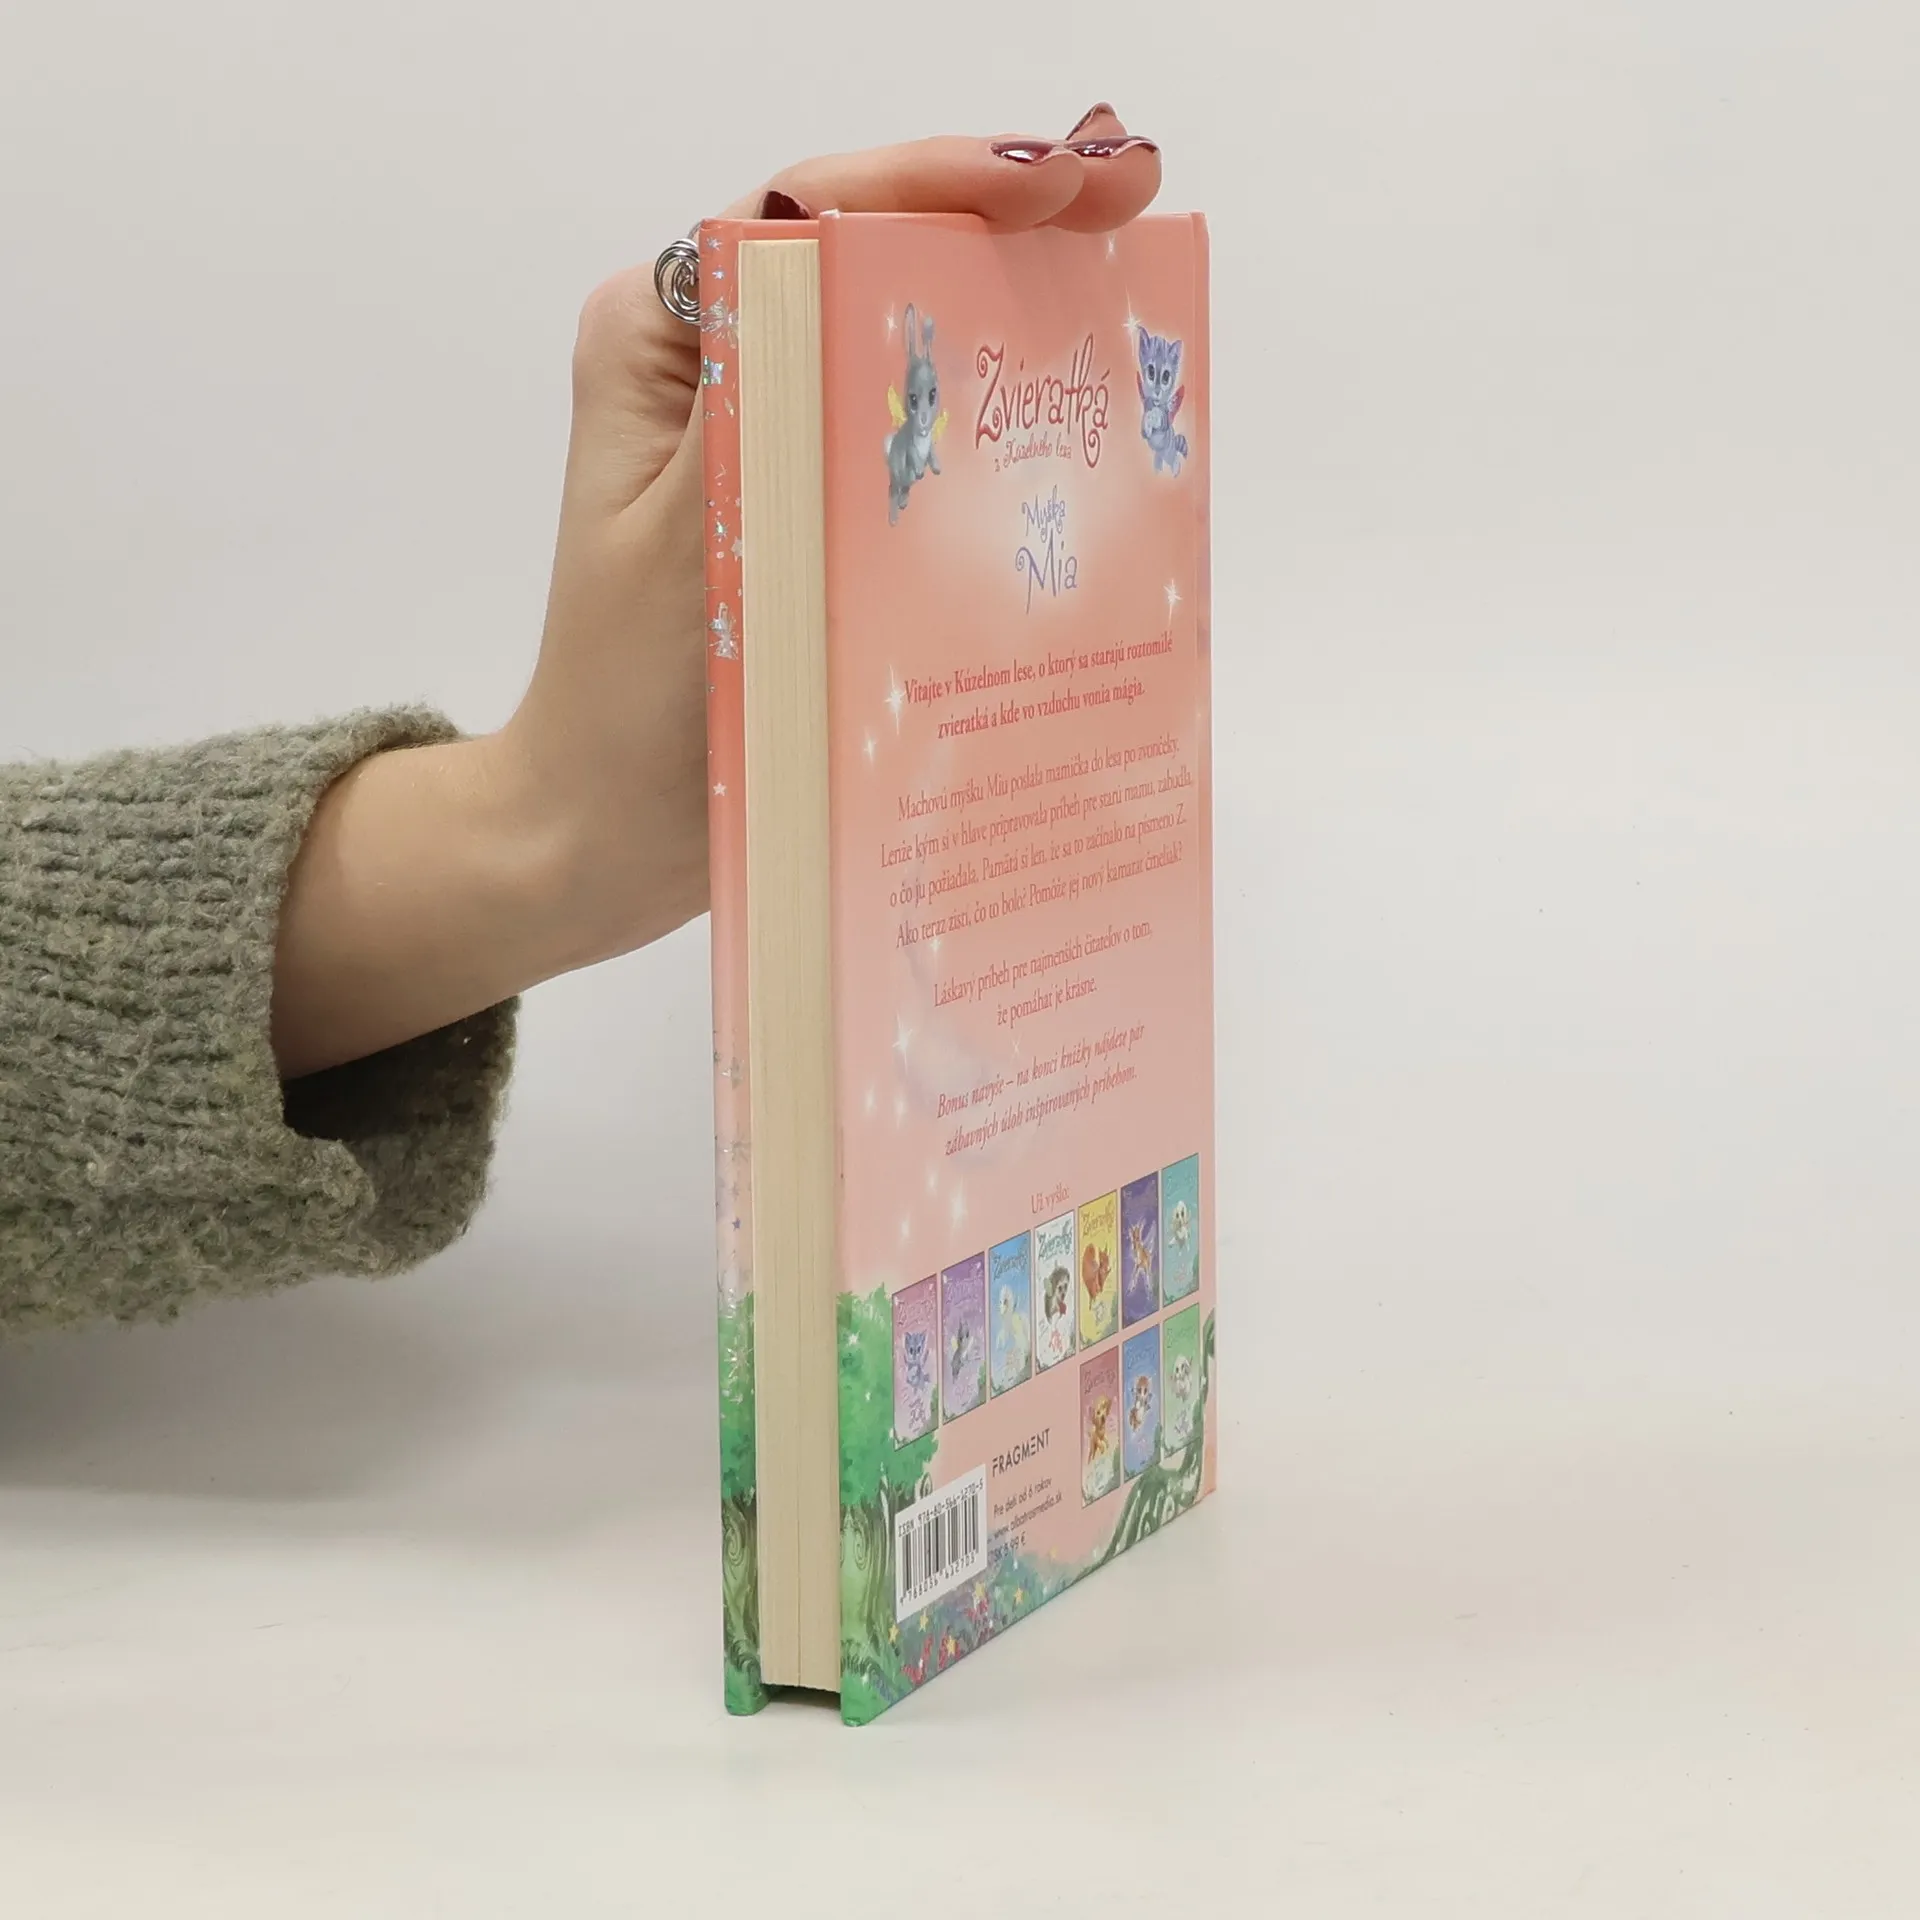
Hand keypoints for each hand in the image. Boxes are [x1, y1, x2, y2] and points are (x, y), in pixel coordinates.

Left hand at [272, 108, 1163, 1078]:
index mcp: (663, 339)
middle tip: (1125, 192)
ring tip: (1119, 264)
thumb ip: (777, 413)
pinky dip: (986, 411)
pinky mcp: (809, 501)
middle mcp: (715, 364)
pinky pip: (907, 430)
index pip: (809, 211)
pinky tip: (1072, 400)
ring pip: (900, 331)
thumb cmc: (630, 707)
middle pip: (869, 250)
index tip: (1053, 180)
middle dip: (999, 216)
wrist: (609, 829)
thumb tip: (890, 285)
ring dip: (1006, 297)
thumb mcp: (701, 546)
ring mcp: (768, 431)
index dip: (939, 181)